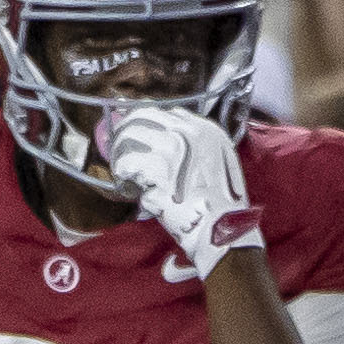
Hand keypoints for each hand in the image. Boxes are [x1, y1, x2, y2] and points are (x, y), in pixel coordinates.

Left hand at [102, 103, 263, 274]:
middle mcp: (189, 132)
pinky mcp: (158, 169)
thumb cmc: (219, 204)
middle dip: (126, 134)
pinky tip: (130, 189)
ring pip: (128, 137)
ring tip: (125, 174)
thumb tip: (158, 141)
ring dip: (121, 156)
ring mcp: (173, 149)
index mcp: (205, 129)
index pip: (163, 113)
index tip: (137, 138)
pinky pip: (126, 164)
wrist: (222, 229)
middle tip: (120, 152)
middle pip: (141, 117)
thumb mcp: (218, 163)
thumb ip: (192, 147)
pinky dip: (124, 178)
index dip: (145, 125)